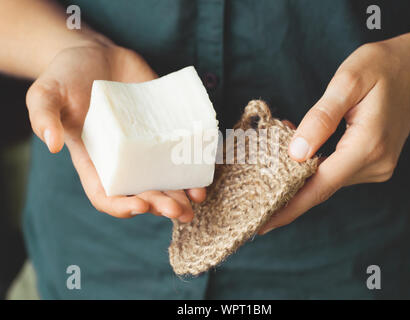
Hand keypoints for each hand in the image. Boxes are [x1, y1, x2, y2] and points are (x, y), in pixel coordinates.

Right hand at [26, 42, 204, 219]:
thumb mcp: (46, 92)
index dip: (121, 206)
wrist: (97, 54)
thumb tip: (52, 144)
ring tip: (197, 198)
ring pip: (166, 177)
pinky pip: (182, 149)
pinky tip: (205, 166)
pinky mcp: (165, 127)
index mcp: (94, 160)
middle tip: (178, 211)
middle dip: (161, 204)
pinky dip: (194, 160)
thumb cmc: (66, 76)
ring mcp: (147, 145)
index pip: (106, 194)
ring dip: (183, 192)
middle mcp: (124, 159)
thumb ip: (43, 115)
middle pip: (143, 191)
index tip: (140, 207)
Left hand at [259, 31, 409, 233]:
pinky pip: (336, 171)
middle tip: (253, 184)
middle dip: (286, 186)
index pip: (320, 186)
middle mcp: (374, 164)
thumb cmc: (381, 68)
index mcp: (367, 145)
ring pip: (327, 179)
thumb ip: (321, 118)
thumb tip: (296, 153)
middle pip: (321, 187)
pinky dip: (314, 165)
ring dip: (299, 171)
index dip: (289, 207)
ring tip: (277, 144)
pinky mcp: (373, 163)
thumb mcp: (348, 81)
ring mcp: (376, 167)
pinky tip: (300, 147)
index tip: (263, 224)